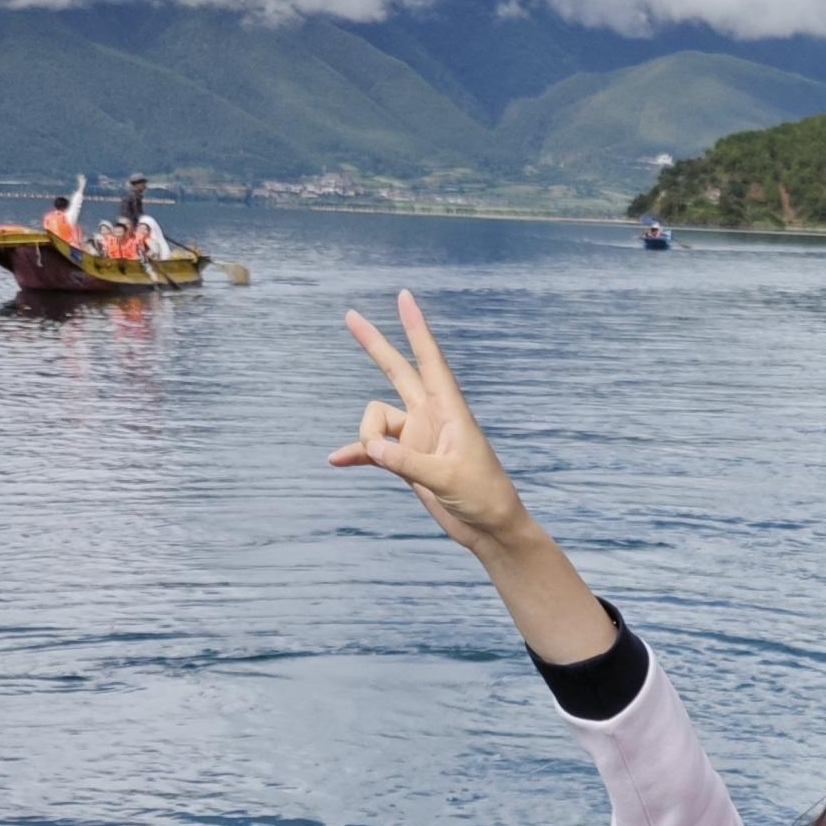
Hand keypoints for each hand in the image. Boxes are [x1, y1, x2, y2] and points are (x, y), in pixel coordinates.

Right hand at [327, 289, 615, 662]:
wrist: (489, 529)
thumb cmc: (483, 497)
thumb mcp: (447, 478)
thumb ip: (407, 462)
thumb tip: (370, 449)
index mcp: (449, 410)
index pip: (430, 360)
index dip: (416, 327)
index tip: (404, 296)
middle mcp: (430, 417)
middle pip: (397, 371)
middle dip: (374, 344)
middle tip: (350, 315)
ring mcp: (416, 437)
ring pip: (376, 420)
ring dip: (368, 438)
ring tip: (376, 460)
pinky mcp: (407, 460)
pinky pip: (372, 451)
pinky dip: (356, 454)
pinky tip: (337, 460)